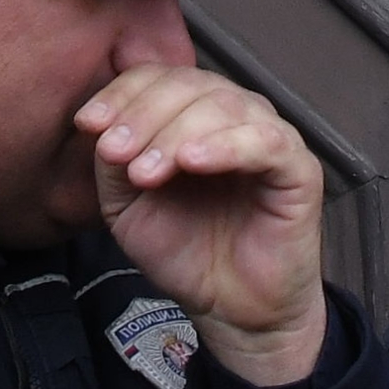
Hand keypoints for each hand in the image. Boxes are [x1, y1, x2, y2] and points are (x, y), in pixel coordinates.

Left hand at [78, 64, 325, 384]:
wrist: (231, 309)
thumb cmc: (185, 252)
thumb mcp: (127, 206)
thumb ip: (113, 164)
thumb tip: (103, 128)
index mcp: (192, 116)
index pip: (159, 78)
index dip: (122, 93)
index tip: (89, 124)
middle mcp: (233, 116)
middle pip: (189, 85)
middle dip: (143, 115)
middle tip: (115, 152)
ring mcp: (268, 137)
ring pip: (224, 105)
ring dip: (175, 133)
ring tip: (146, 171)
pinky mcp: (299, 168)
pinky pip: (266, 141)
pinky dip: (226, 145)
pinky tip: (193, 162)